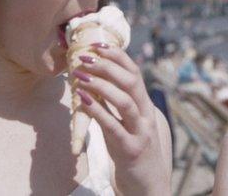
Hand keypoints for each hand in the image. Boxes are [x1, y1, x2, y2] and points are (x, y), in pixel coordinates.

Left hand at [73, 43, 170, 195]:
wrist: (148, 186)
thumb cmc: (132, 151)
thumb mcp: (127, 124)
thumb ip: (116, 105)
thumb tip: (94, 81)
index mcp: (145, 106)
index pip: (134, 72)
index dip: (117, 56)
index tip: (98, 45)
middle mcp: (146, 115)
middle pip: (130, 81)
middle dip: (107, 65)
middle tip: (84, 58)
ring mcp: (140, 132)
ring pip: (124, 101)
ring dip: (101, 85)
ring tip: (79, 77)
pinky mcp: (130, 150)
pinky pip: (113, 126)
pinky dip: (97, 111)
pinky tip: (82, 101)